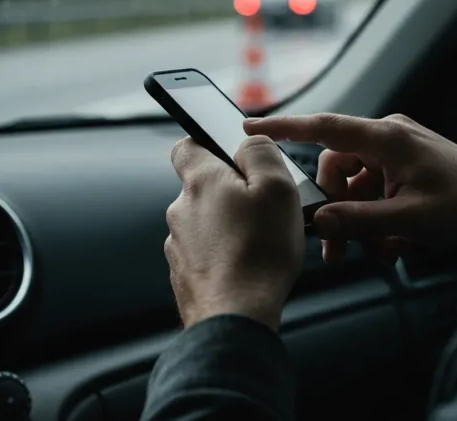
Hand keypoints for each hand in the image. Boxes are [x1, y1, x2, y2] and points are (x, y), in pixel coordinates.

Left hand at [165, 135, 304, 331]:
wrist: (236, 316)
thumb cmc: (260, 254)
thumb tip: (248, 141)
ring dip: (228, 227)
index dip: (208, 144)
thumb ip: (261, 153)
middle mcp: (181, 210)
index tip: (232, 156)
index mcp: (202, 181)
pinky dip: (223, 255)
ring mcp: (179, 244)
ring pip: (205, 223)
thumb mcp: (277, 188)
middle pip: (203, 187)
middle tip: (263, 208)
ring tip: (260, 243)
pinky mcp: (184, 273)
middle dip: (230, 193)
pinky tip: (246, 267)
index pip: (188, 145)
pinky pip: (205, 253)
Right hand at [244, 113, 456, 271]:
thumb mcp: (409, 221)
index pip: (324, 127)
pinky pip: (374, 190)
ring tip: (384, 251)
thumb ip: (359, 221)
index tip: (249, 127)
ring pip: (354, 185)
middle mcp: (390, 137)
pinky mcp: (405, 167)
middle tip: (342, 249)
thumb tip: (318, 221)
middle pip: (336, 169)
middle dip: (337, 210)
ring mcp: (398, 152)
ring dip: (360, 220)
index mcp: (388, 138)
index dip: (283, 127)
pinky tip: (397, 242)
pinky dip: (377, 217)